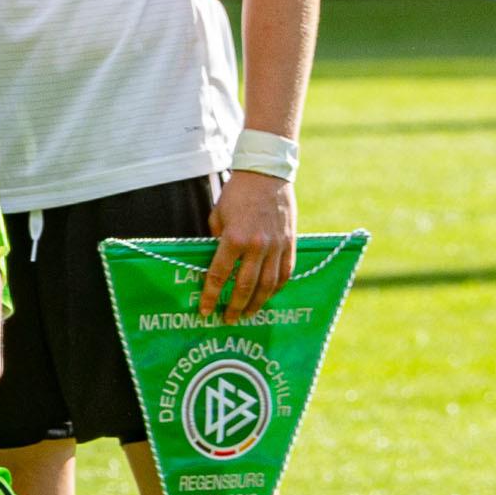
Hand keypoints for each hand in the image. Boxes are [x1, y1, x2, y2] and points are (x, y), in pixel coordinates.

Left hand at [201, 166, 295, 320]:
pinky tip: (268, 296)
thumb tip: (214, 260)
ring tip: (248, 314)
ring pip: (268, 284)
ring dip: (257, 303)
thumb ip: (215, 240)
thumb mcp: (217, 216)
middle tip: (227, 319)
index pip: (219, 275)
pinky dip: (277, 288)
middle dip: (235, 306)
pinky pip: (285, 272)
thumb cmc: (237, 194)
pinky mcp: (290, 243)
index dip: (210, 295)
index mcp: (234, 238)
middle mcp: (257, 246)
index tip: (205, 310)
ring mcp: (277, 246)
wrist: (266, 174)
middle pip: (245, 286)